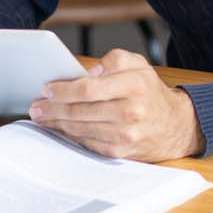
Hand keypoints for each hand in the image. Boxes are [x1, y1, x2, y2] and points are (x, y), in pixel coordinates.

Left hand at [28, 49, 204, 161]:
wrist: (176, 125)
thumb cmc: (150, 92)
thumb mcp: (139, 65)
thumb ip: (114, 60)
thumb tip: (88, 72)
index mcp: (135, 85)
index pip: (90, 88)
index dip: (64, 90)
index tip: (47, 89)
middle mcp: (131, 111)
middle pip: (80, 110)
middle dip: (53, 108)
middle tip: (36, 106)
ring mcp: (125, 134)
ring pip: (80, 129)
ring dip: (56, 123)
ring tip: (42, 117)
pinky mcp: (121, 152)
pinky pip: (88, 143)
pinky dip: (70, 136)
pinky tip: (60, 129)